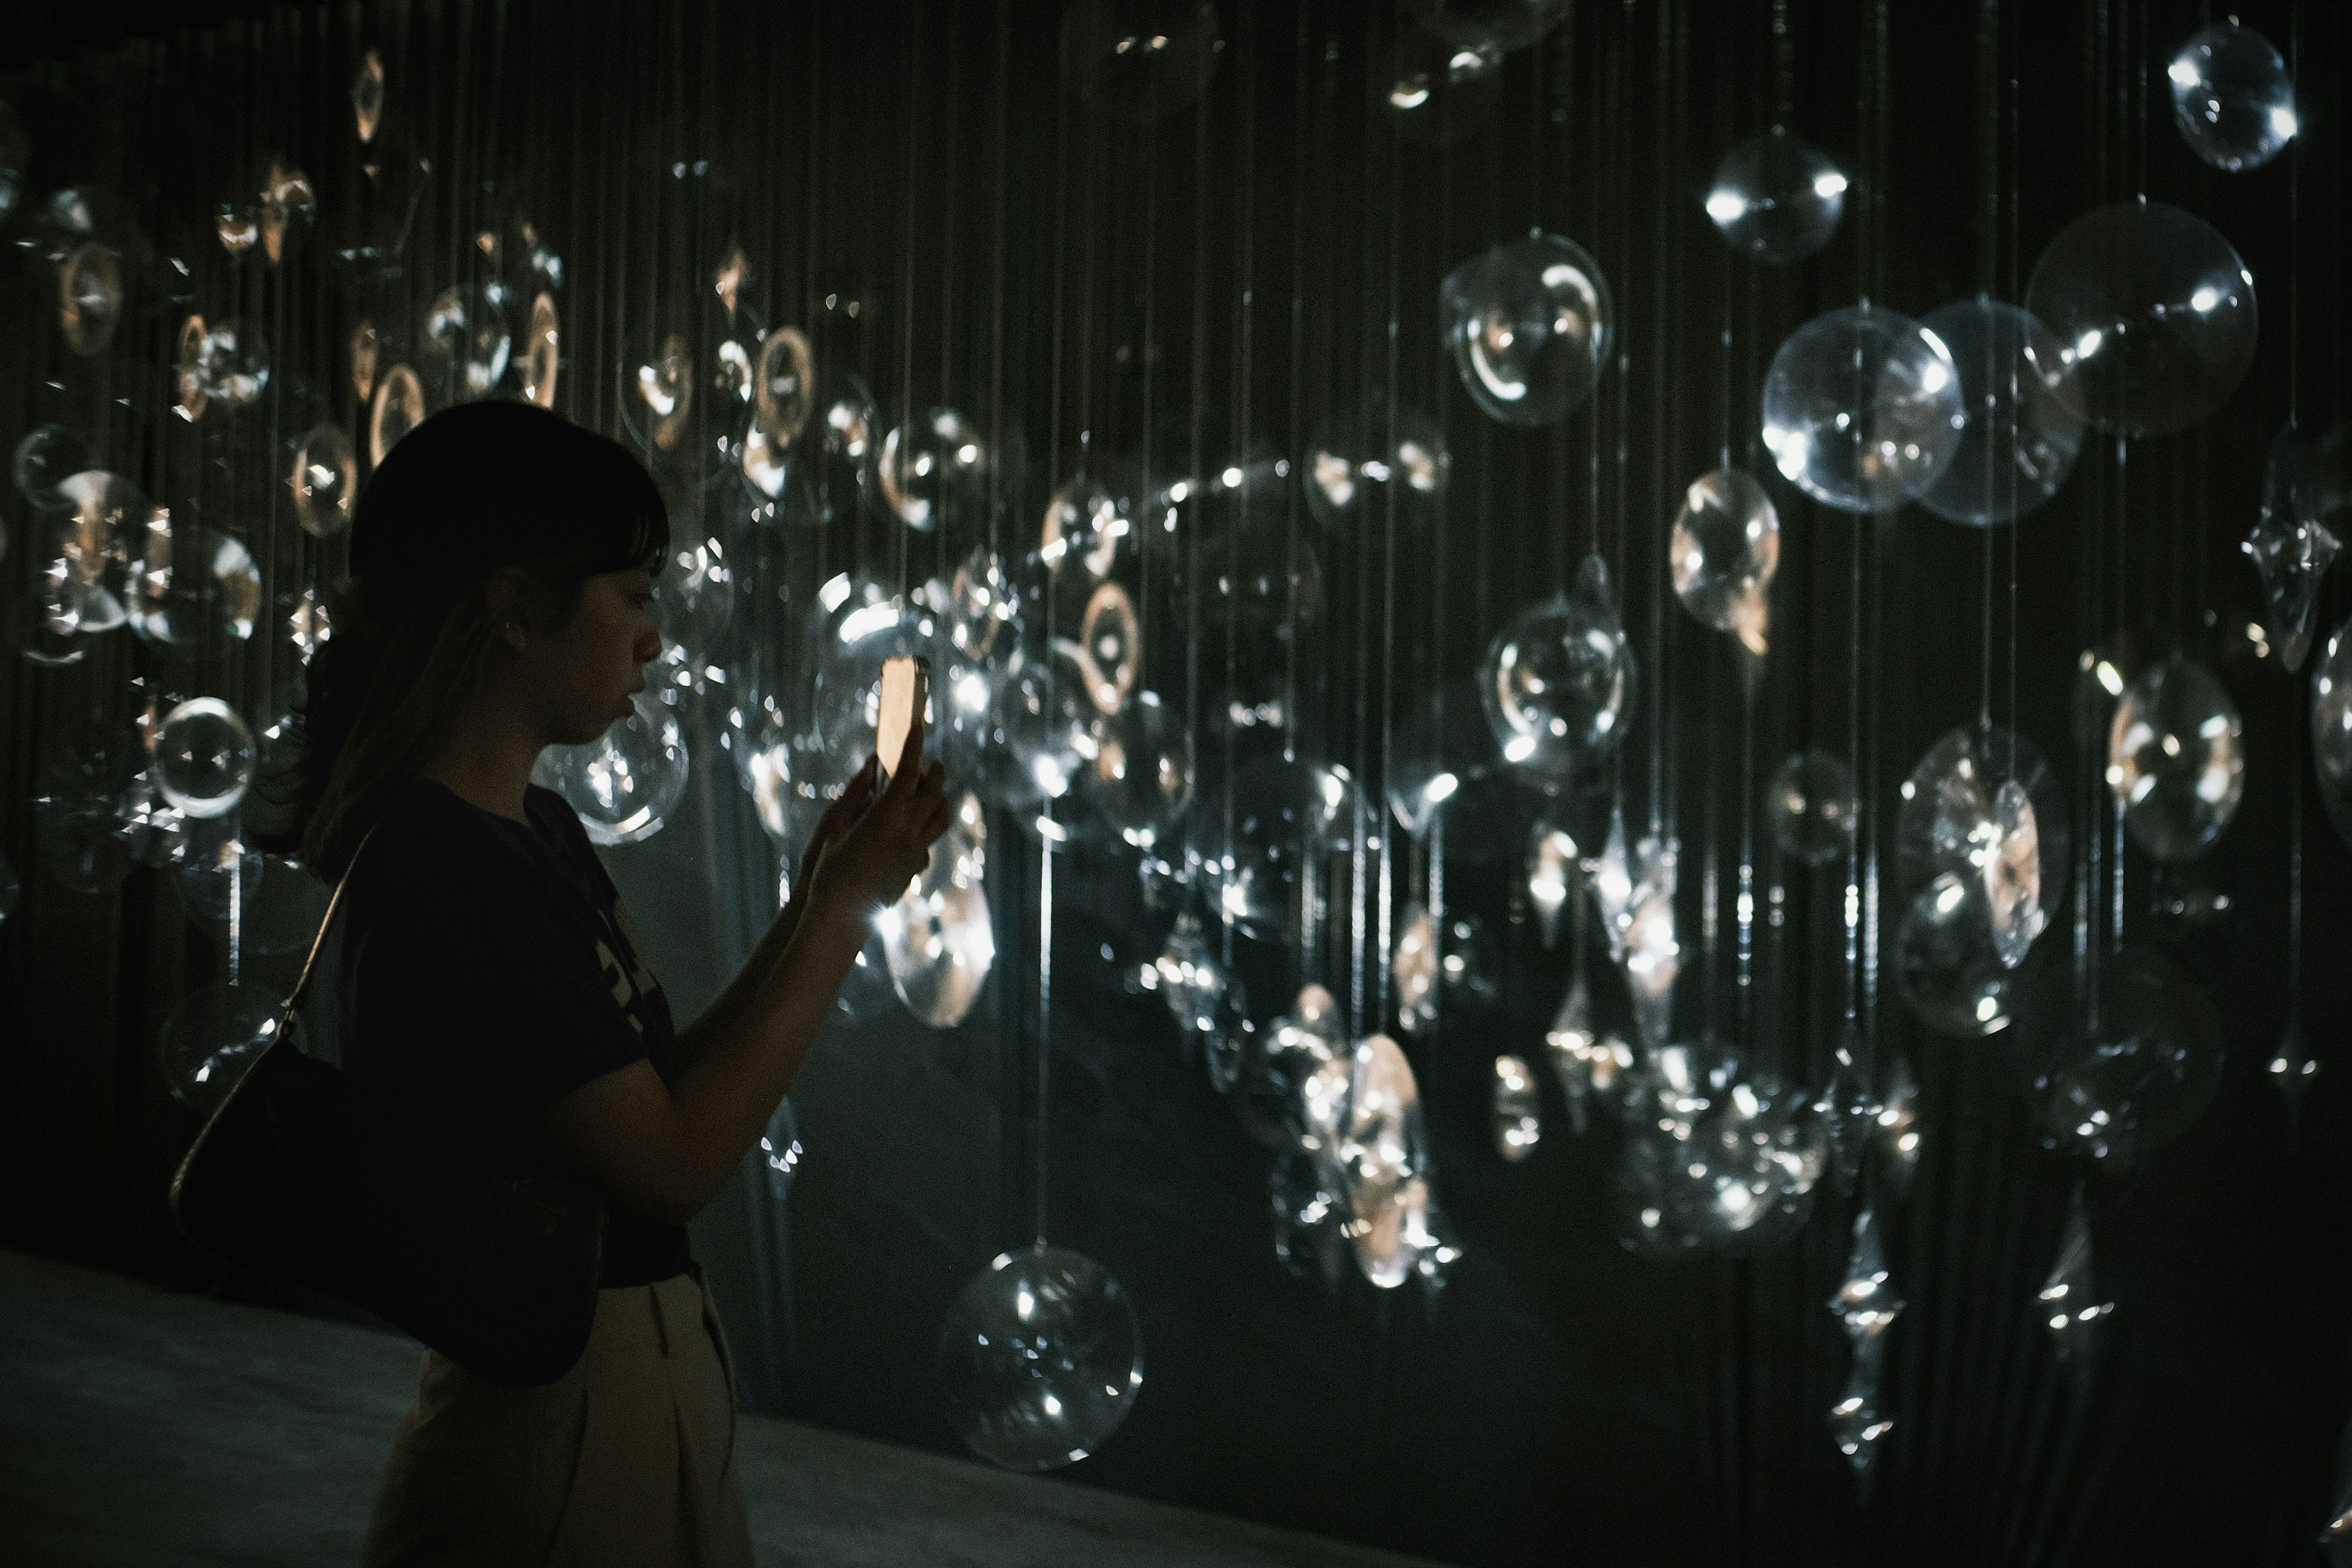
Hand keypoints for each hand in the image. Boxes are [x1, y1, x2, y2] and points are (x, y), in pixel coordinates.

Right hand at [801, 704, 953, 931]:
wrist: (840, 916)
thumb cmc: (828, 868)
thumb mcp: (834, 825)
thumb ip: (855, 793)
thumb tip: (871, 766)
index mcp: (887, 816)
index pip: (910, 772)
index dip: (915, 746)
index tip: (919, 728)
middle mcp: (908, 833)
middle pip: (935, 794)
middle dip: (936, 774)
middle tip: (933, 762)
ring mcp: (915, 853)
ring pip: (940, 820)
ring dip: (938, 801)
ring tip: (930, 793)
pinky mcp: (914, 870)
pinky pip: (927, 843)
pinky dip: (924, 829)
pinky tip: (911, 829)